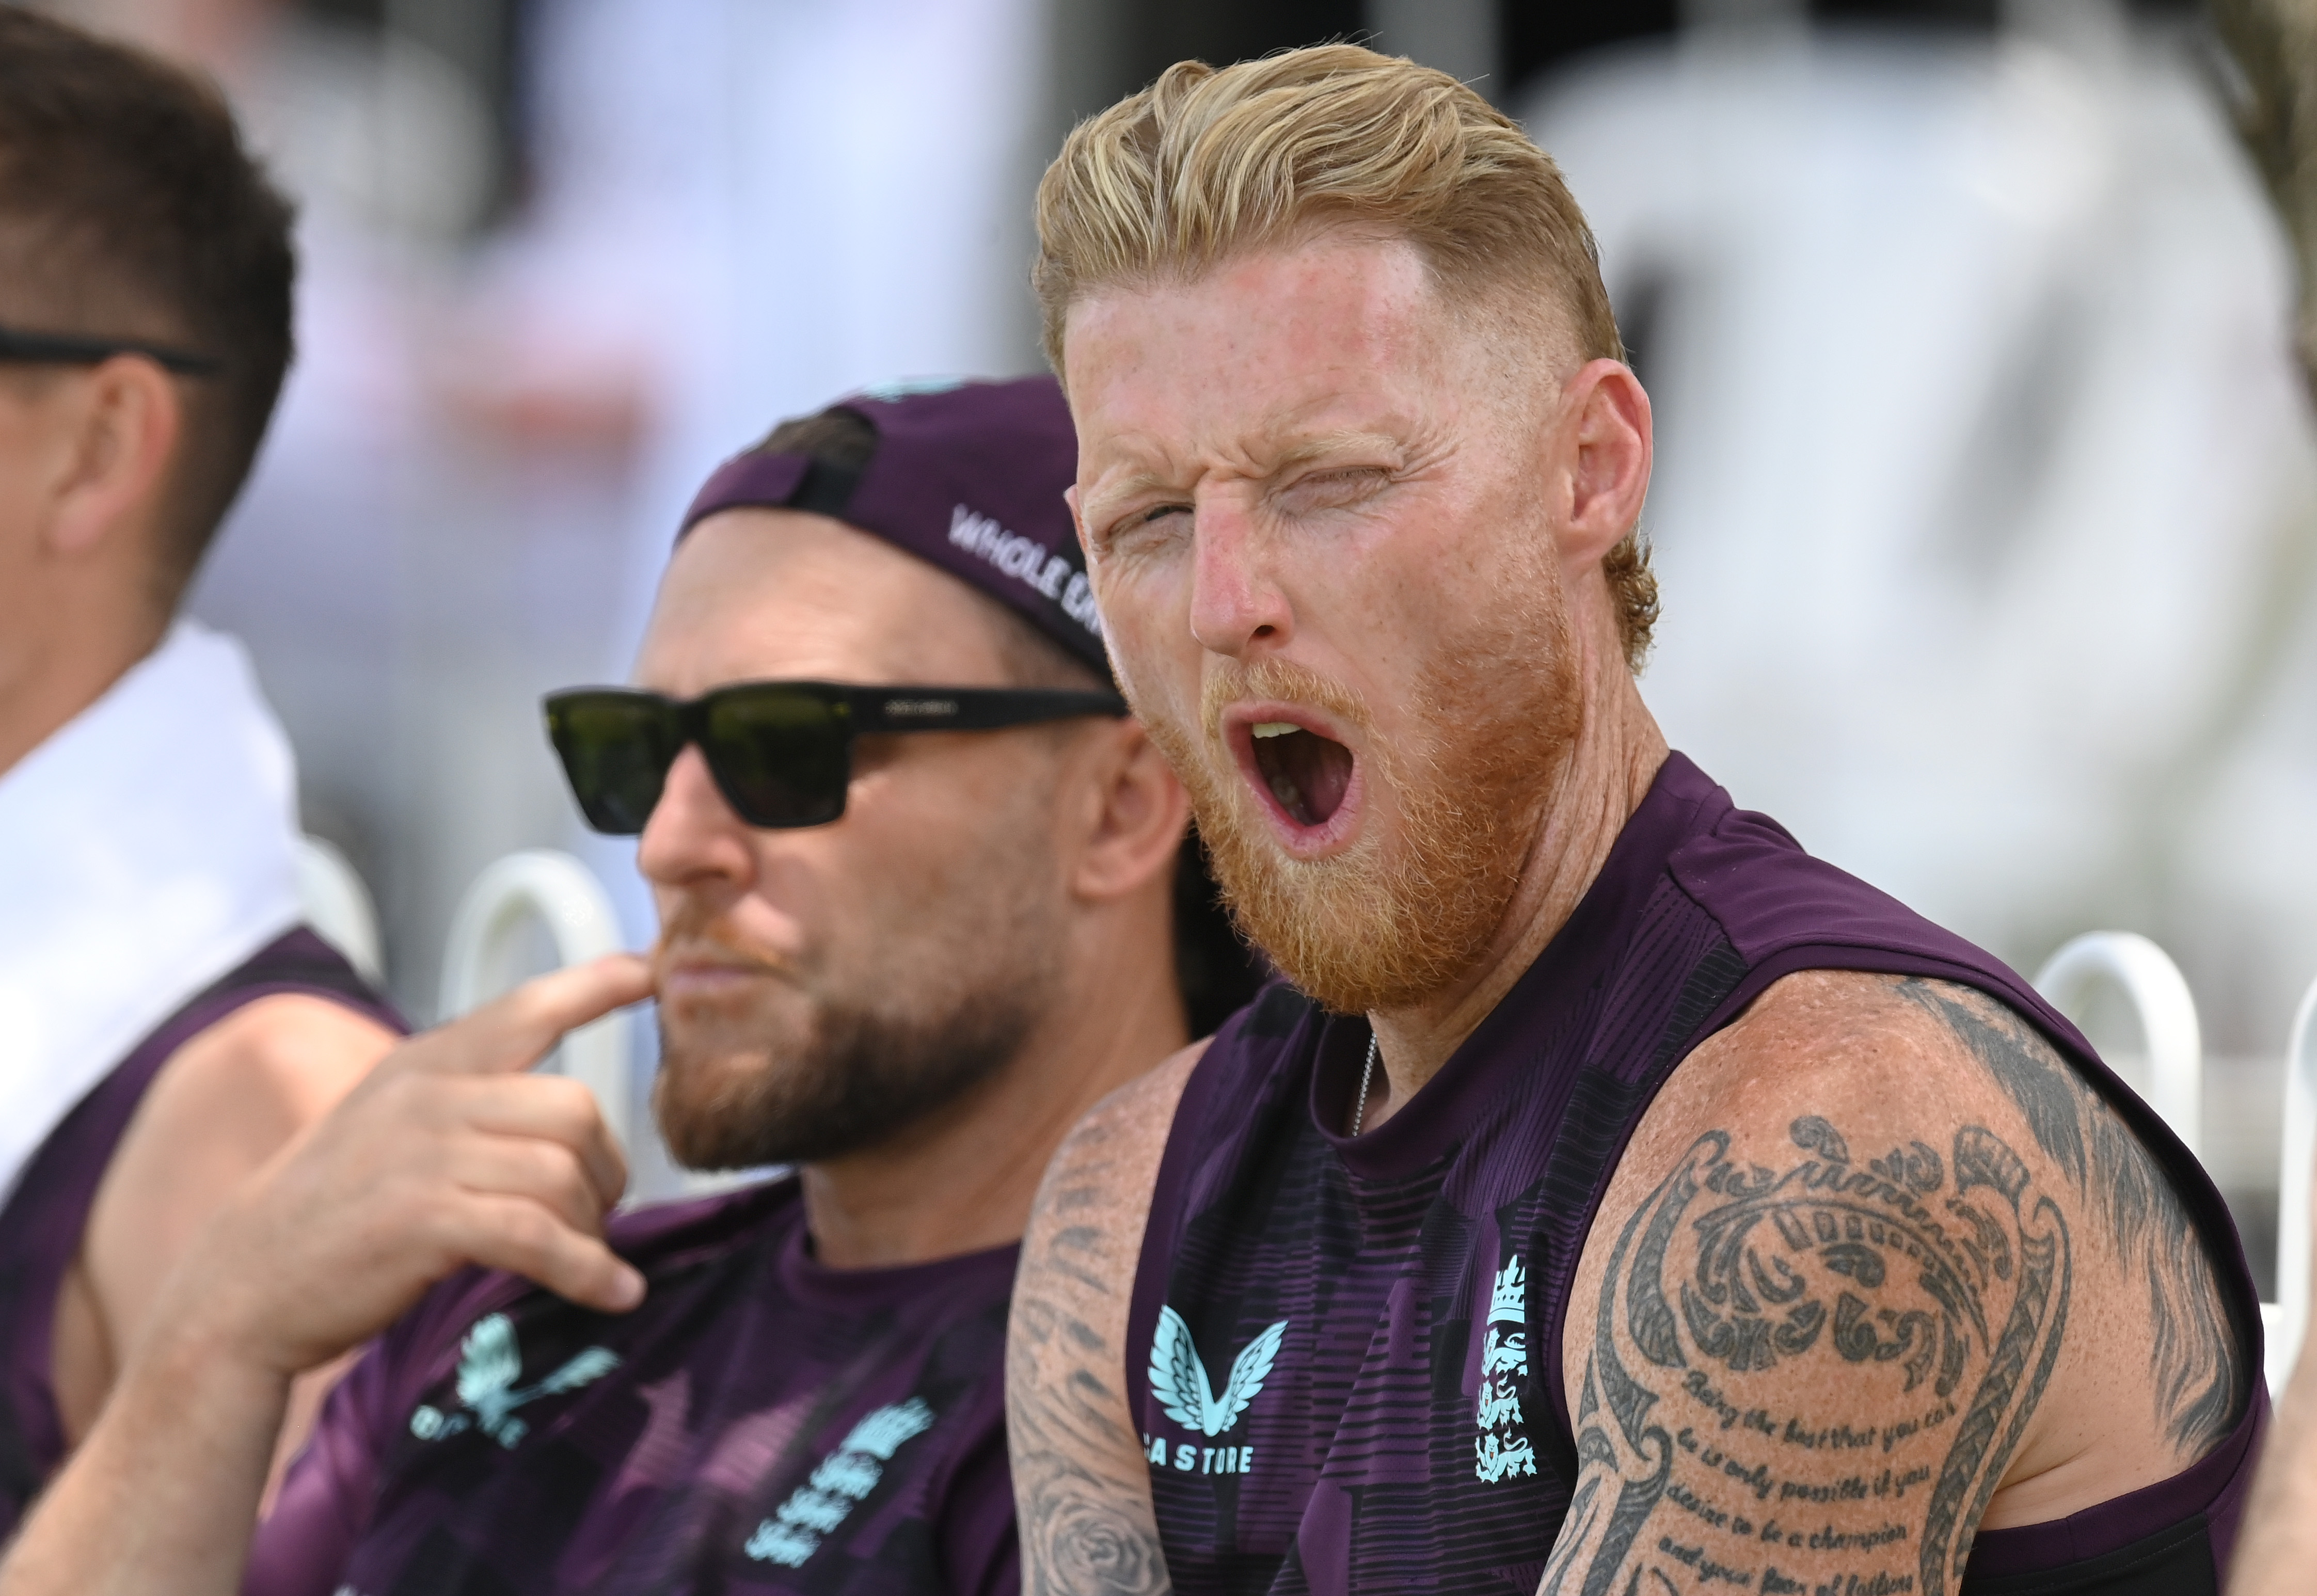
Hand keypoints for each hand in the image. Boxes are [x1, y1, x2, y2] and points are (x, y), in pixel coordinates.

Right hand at [149, 955, 654, 1380]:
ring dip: (592, 1225)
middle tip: (598, 1208)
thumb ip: (467, 1101)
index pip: (526, 1008)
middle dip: (607, 1165)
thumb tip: (565, 1109)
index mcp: (425, 1062)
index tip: (647, 971)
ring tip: (587, 1253)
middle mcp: (428, 1094)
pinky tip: (612, 1292)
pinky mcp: (423, 1220)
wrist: (241, 1287)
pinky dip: (587, 1269)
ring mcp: (423, 1155)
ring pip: (562, 1172)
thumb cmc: (333, 1211)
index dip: (594, 986)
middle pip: (575, 1108)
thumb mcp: (392, 1125)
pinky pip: (538, 1235)